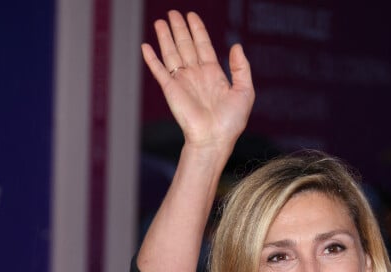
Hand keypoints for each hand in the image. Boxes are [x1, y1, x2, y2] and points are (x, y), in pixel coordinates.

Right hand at [142, 11, 254, 150]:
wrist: (213, 139)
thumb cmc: (231, 122)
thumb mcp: (244, 92)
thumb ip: (242, 68)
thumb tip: (235, 45)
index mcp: (214, 74)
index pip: (204, 46)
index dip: (198, 30)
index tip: (191, 15)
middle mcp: (197, 75)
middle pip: (186, 45)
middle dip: (180, 29)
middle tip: (173, 13)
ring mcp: (183, 82)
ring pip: (172, 53)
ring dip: (166, 37)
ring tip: (161, 21)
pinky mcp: (171, 90)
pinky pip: (159, 71)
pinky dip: (151, 59)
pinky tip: (145, 46)